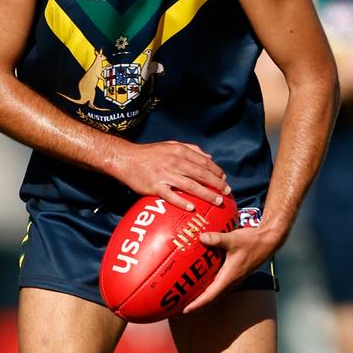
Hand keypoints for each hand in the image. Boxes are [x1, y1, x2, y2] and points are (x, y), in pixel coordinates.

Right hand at [114, 140, 229, 210]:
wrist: (126, 159)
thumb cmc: (149, 153)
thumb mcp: (171, 145)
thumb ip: (191, 150)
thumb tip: (209, 157)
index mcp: (180, 152)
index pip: (204, 162)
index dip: (216, 171)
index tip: (224, 180)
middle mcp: (174, 162)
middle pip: (201, 174)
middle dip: (216, 184)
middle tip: (227, 192)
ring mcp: (165, 175)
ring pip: (190, 186)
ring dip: (206, 194)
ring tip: (217, 201)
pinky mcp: (155, 187)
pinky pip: (170, 196)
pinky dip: (182, 201)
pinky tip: (192, 207)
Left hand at [182, 225, 278, 312]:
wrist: (267, 242)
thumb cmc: (252, 242)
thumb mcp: (233, 239)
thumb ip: (216, 239)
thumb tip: (200, 237)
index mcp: (229, 278)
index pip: (210, 297)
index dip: (196, 305)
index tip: (183, 311)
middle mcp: (229, 282)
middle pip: (209, 300)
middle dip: (194, 307)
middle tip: (176, 311)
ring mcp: (231, 280)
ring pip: (212, 295)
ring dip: (199, 300)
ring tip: (183, 302)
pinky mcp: (231, 275)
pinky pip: (215, 287)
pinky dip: (204, 290)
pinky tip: (195, 284)